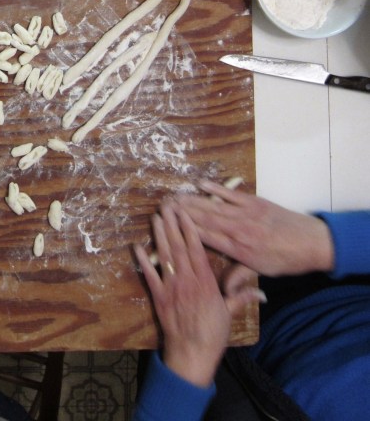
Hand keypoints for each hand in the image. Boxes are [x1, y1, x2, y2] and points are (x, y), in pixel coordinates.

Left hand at [135, 203, 262, 387]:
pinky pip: (149, 275)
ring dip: (159, 235)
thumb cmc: (212, 334)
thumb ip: (242, 298)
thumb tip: (262, 293)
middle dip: (173, 224)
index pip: (197, 249)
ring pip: (165, 255)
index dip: (190, 228)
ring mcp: (171, 287)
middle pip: (179, 246)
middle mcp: (188, 280)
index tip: (186, 212)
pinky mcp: (158, 296)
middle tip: (168, 205)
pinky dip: (143, 260)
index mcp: (205, 281)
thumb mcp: (229, 314)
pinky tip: (137, 245)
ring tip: (156, 217)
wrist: (192, 353)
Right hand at [175, 180, 334, 276]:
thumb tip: (220, 290)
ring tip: (175, 196)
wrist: (311, 242)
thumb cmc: (286, 260)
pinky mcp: (254, 202)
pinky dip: (214, 188)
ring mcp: (245, 213)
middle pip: (204, 219)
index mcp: (239, 249)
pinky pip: (230, 194)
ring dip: (192, 200)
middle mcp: (238, 230)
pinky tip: (199, 183)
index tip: (169, 224)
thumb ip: (238, 278)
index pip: (206, 238)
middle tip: (164, 205)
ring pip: (213, 206)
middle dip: (182, 212)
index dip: (185, 230)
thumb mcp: (262, 272)